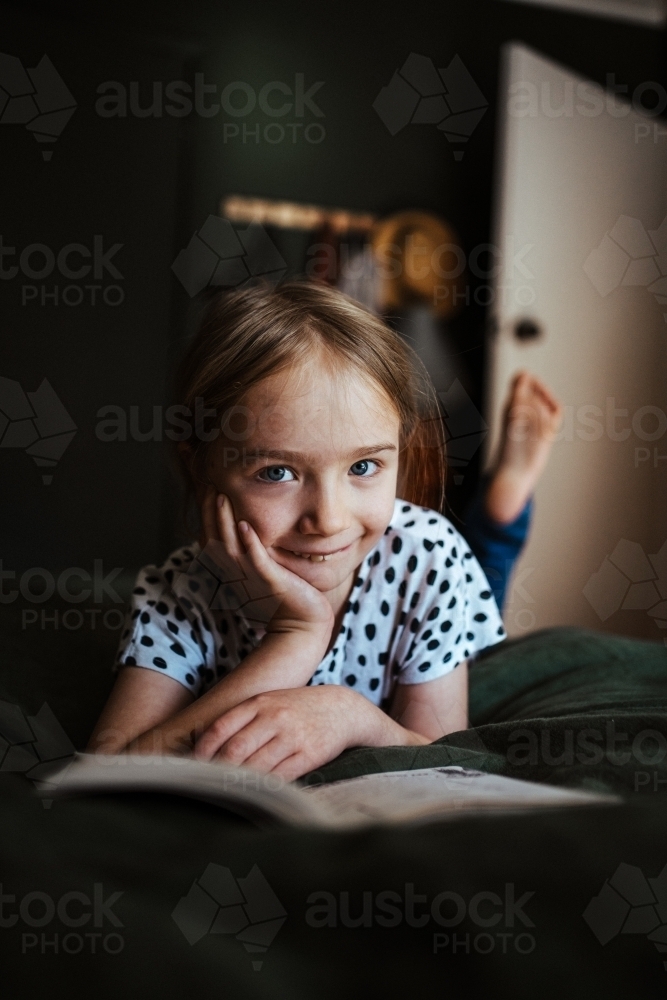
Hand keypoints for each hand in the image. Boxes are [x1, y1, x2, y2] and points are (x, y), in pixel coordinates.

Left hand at [192, 685, 382, 778]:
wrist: (342, 709)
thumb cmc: (296, 708)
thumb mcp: (269, 703)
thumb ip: (242, 719)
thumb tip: (206, 745)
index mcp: (260, 703)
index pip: (222, 727)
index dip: (203, 750)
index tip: (193, 766)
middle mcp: (275, 717)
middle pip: (236, 749)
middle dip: (217, 770)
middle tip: (204, 785)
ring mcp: (293, 736)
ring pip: (256, 765)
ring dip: (238, 783)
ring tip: (225, 793)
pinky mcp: (310, 754)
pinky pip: (281, 776)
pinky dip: (264, 788)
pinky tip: (254, 794)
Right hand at [199, 487, 333, 639]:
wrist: (304, 625)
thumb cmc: (287, 597)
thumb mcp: (265, 571)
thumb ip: (254, 553)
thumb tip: (248, 529)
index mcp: (235, 571)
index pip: (212, 540)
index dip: (207, 516)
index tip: (208, 490)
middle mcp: (239, 574)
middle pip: (215, 540)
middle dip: (210, 513)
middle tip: (208, 486)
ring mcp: (254, 578)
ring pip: (231, 548)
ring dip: (225, 522)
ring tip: (221, 498)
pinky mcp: (272, 582)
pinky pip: (257, 562)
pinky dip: (250, 544)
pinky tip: (246, 525)